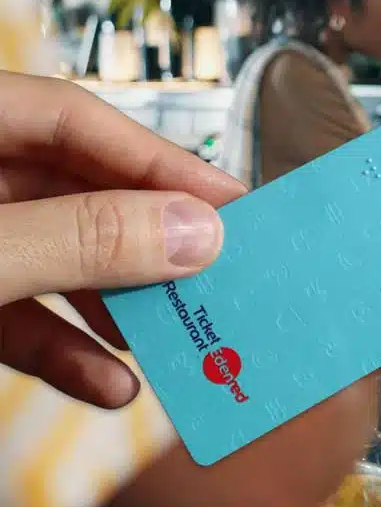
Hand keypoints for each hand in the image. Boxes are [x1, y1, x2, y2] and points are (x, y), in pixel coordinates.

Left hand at [0, 73, 245, 407]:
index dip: (157, 159)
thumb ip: (78, 240)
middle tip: (219, 275)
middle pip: (77, 192)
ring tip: (175, 341)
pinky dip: (63, 352)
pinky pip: (16, 317)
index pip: (76, 120)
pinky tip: (110, 386)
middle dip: (146, 244)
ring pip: (53, 261)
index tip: (232, 205)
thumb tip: (196, 233)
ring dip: (115, 308)